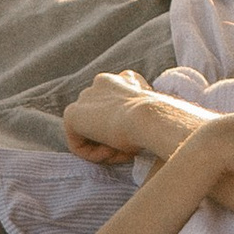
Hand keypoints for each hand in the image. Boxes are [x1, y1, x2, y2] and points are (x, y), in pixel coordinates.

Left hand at [62, 71, 183, 164]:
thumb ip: (141, 118)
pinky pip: (78, 144)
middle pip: (102, 119)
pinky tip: (111, 152)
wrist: (150, 117)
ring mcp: (85, 96)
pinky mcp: (72, 114)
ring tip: (124, 150)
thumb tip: (138, 137)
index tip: (138, 139)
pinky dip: (94, 155)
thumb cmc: (161, 122)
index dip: (127, 127)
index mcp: (125, 79)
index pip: (118, 105)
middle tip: (130, 147)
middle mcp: (103, 81)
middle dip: (112, 137)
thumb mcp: (154, 116)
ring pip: (91, 133)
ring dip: (106, 147)